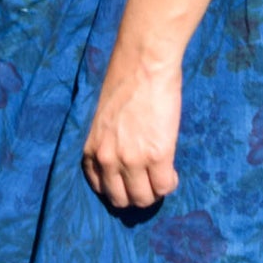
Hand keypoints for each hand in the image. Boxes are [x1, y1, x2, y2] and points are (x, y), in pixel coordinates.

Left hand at [82, 51, 182, 209]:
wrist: (143, 63)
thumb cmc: (123, 82)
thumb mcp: (102, 119)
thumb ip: (107, 143)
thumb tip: (121, 161)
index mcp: (91, 149)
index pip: (100, 188)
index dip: (118, 187)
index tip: (129, 181)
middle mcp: (107, 160)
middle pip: (121, 200)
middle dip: (136, 194)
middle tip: (148, 182)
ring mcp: (132, 160)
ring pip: (143, 199)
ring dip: (154, 192)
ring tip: (160, 177)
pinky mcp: (157, 155)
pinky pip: (165, 186)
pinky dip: (170, 183)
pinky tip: (171, 170)